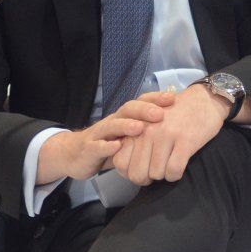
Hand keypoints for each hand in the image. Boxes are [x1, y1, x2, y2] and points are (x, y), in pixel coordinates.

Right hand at [37, 91, 175, 183]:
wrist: (74, 154)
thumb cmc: (107, 144)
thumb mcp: (127, 138)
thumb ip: (146, 134)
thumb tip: (177, 129)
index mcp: (123, 117)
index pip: (139, 102)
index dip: (155, 99)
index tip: (173, 98)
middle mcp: (112, 121)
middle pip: (127, 110)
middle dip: (143, 110)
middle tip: (159, 113)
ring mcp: (99, 134)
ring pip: (112, 126)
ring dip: (126, 125)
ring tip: (139, 127)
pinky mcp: (89, 149)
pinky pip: (98, 146)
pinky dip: (107, 146)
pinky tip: (116, 146)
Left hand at [112, 85, 227, 184]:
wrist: (202, 100)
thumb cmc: (173, 116)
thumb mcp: (147, 124)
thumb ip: (134, 142)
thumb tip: (124, 170)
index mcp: (135, 127)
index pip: (120, 162)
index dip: (130, 173)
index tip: (142, 170)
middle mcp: (147, 131)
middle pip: (137, 173)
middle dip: (147, 178)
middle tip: (157, 171)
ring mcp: (165, 135)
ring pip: (156, 174)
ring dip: (164, 174)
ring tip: (169, 164)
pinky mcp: (185, 140)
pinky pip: (174, 170)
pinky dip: (176, 174)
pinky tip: (179, 167)